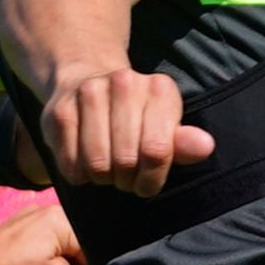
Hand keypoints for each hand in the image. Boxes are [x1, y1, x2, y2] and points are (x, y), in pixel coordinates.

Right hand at [39, 66, 213, 197]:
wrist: (86, 81)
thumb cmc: (135, 117)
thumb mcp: (164, 128)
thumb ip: (183, 142)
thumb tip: (205, 147)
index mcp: (159, 88)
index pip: (157, 150)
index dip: (151, 178)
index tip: (145, 183)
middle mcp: (124, 83)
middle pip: (126, 159)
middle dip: (126, 179)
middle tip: (124, 176)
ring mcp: (89, 93)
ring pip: (97, 164)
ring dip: (102, 178)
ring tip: (106, 169)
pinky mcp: (58, 110)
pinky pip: (71, 164)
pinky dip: (79, 175)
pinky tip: (84, 163)